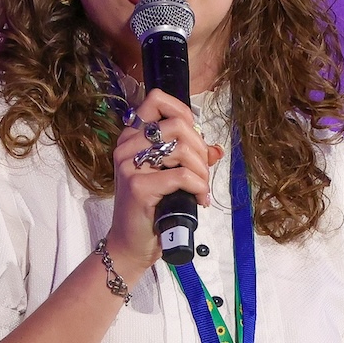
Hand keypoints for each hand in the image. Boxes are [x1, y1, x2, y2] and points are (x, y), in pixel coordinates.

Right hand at [106, 89, 223, 271]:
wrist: (131, 243)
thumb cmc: (151, 207)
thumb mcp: (169, 176)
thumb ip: (189, 158)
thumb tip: (216, 149)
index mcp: (131, 137)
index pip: (155, 99)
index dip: (182, 111)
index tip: (192, 136)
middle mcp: (126, 146)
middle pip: (177, 124)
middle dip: (199, 148)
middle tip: (203, 171)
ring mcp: (129, 166)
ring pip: (181, 148)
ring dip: (201, 169)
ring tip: (201, 187)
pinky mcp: (138, 187)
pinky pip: (181, 176)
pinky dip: (198, 186)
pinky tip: (199, 199)